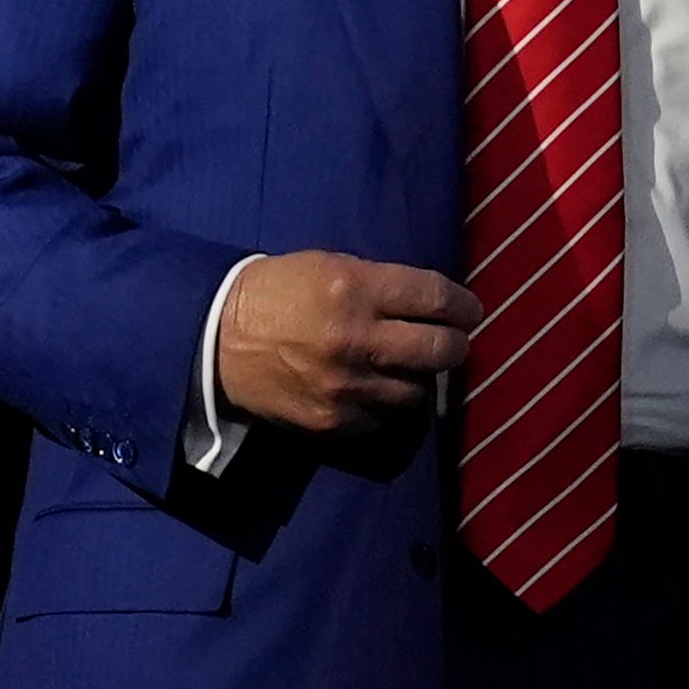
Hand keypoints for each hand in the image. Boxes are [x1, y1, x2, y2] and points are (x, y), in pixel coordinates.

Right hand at [216, 252, 482, 435]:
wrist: (217, 339)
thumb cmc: (279, 292)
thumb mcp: (330, 267)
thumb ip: (382, 285)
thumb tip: (435, 305)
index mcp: (355, 288)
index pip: (435, 297)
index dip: (463, 306)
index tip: (470, 311)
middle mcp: (356, 339)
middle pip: (439, 350)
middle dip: (455, 344)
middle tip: (453, 342)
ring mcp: (347, 386)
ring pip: (417, 391)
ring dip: (418, 377)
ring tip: (408, 366)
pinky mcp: (334, 421)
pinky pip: (384, 417)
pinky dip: (387, 403)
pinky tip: (377, 387)